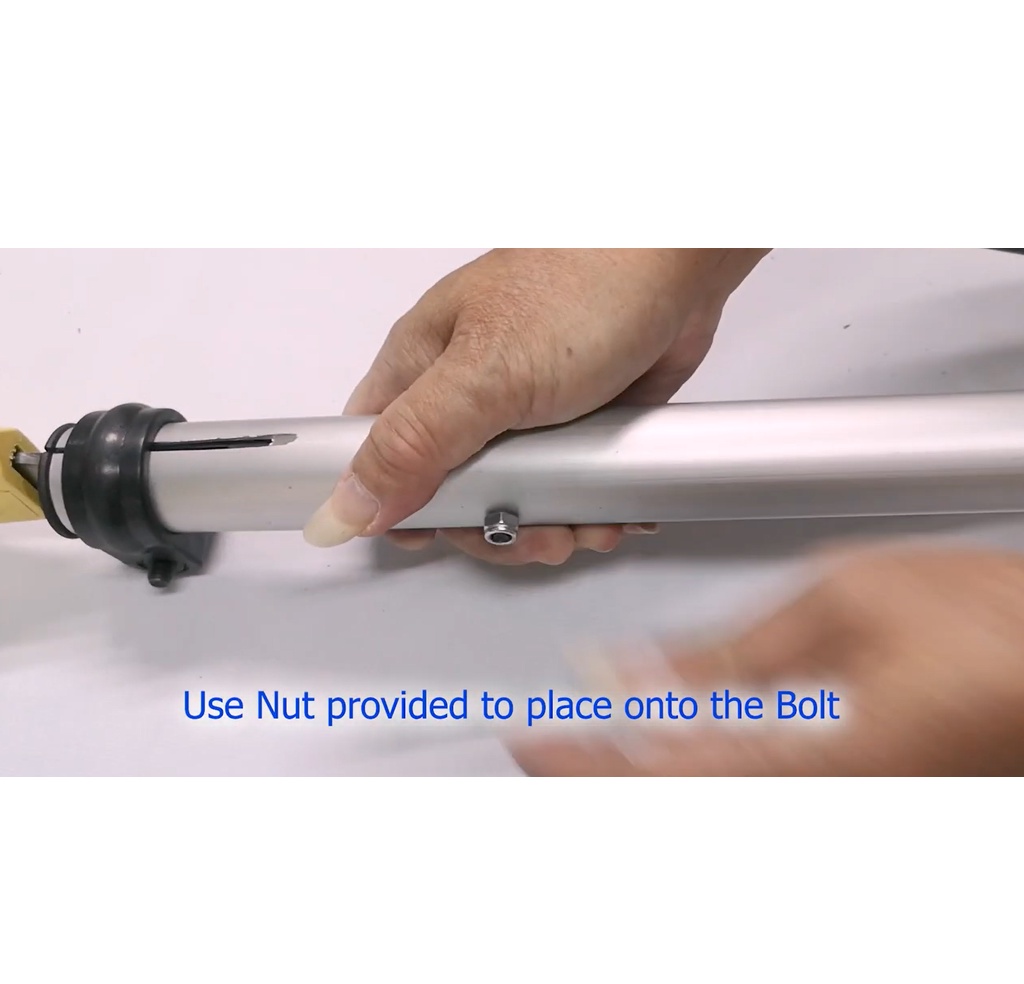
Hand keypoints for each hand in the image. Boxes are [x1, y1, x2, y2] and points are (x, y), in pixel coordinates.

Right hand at [303, 248, 766, 562]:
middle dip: (493, 529)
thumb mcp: (486, 374)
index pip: (373, 454)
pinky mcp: (577, 423)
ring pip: (513, 498)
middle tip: (536, 534)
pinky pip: (566, 486)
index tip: (433, 535)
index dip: (391, 505)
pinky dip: (587, 509)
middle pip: (450, 493)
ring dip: (550, 527)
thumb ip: (414, 443)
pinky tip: (610, 512)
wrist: (681, 259)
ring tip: (588, 526)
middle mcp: (466, 395)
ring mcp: (525, 412)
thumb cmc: (582, 287)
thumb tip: (349, 508)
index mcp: (421, 369)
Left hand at [511, 545, 1023, 774]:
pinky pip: (746, 785)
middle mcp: (816, 797)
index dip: (576, 760)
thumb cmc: (992, 625)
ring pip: (705, 795)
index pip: (655, 775)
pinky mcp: (848, 787)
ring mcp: (834, 797)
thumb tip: (647, 670)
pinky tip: (671, 730)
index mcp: (809, 761)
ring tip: (592, 731)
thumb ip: (735, 649)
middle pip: (673, 799)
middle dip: (598, 772)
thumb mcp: (844, 600)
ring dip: (639, 765)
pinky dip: (692, 761)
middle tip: (545, 739)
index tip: (528, 739)